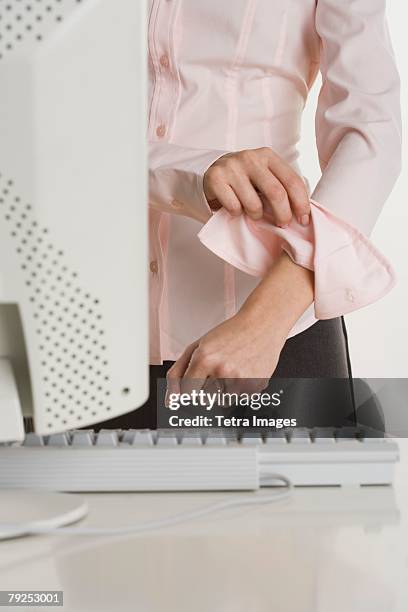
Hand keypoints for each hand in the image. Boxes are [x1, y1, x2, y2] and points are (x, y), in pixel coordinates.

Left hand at [167, 309, 283, 397]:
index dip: (189, 388)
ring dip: (223, 390)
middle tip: (217, 369)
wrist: (261, 325)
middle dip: (206, 388)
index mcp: (204, 359)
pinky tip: (243, 371)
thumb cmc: (230, 334)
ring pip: (221, 402)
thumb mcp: (197, 347)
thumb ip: (178, 373)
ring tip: (231, 369)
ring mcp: (240, 380)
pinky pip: (239, 399)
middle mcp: (222, 371)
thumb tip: (171, 400)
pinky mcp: (255, 387)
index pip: (186, 393)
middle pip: (203, 399)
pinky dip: (239, 388)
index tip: (193, 383)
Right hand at [203, 147, 309, 226]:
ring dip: (256, 216)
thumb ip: (282, 187)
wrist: (213, 172)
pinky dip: (237, 214)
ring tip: (253, 213)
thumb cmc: (246, 180)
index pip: (292, 181)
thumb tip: (304, 212)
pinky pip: (234, 207)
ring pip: (253, 204)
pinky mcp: (215, 179)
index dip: (301, 203)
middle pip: (276, 193)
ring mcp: (231, 167)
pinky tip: (235, 208)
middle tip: (282, 225)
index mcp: (268, 156)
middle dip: (283, 214)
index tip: (303, 220)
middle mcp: (250, 158)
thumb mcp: (265, 176)